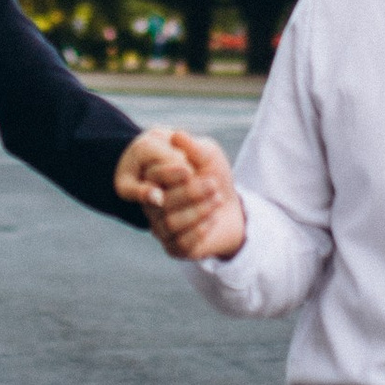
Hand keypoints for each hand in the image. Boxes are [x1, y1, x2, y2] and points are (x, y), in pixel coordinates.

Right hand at [113, 128, 246, 263]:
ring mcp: (162, 230)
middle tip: (212, 184)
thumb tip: (177, 135)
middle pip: (162, 203)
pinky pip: (181, 243)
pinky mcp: (175, 249)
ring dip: (197, 210)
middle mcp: (153, 207)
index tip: (188, 169)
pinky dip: (199, 230)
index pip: (152, 178)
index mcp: (154, 182)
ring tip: (217, 198)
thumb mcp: (208, 156)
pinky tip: (212, 218)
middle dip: (189, 192)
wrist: (231, 207)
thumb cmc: (214, 176)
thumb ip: (193, 147)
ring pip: (171, 224)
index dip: (167, 174)